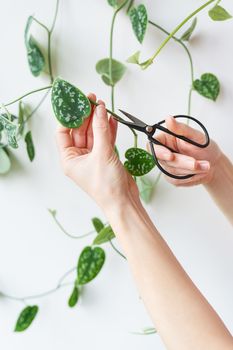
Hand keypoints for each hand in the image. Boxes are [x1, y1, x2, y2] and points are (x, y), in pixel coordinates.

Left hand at [56, 93, 138, 210]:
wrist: (123, 201)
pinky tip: (111, 118)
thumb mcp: (102, 154)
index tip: (76, 103)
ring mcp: (92, 157)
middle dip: (86, 115)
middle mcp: (78, 157)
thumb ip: (101, 130)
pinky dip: (108, 130)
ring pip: (93, 134)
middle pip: (79, 130)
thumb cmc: (107, 186)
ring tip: (103, 105)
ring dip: (98, 120)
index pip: (63, 132)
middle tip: (93, 100)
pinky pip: (104, 139)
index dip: (69, 117)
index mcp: (69, 159)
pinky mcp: (105, 157)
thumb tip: (99, 109)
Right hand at [147, 116, 221, 186]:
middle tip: (196, 162)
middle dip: (182, 162)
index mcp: (165, 140)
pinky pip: (176, 179)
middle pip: (163, 160)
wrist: (214, 164)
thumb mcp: (195, 136)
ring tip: (205, 165)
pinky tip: (199, 171)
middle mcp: (163, 153)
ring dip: (190, 170)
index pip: (152, 145)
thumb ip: (181, 129)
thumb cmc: (205, 147)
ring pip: (171, 171)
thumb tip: (168, 118)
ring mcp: (166, 166)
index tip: (170, 155)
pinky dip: (190, 176)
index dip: (159, 152)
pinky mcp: (172, 177)